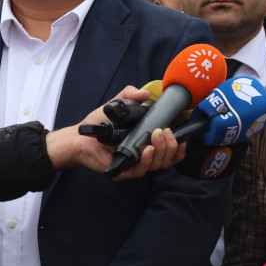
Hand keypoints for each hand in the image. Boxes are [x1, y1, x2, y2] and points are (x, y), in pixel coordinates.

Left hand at [46, 85, 186, 179]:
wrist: (81, 135)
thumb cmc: (99, 123)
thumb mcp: (118, 104)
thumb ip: (131, 95)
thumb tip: (145, 93)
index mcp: (148, 144)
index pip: (171, 152)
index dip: (180, 147)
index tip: (184, 136)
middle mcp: (144, 157)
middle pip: (168, 159)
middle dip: (171, 145)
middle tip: (164, 130)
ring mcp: (134, 165)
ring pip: (158, 164)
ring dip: (161, 150)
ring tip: (157, 135)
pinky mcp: (123, 171)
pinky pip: (141, 170)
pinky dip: (147, 160)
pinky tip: (147, 149)